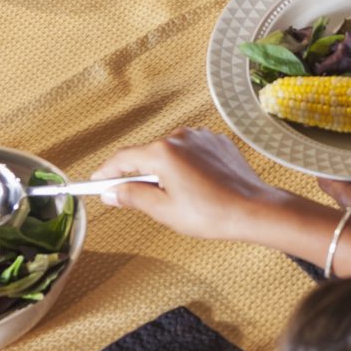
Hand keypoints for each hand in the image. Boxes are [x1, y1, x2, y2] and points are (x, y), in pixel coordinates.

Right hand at [96, 131, 296, 244]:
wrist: (253, 209)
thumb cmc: (211, 213)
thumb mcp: (164, 210)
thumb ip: (133, 197)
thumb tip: (112, 192)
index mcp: (163, 152)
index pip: (123, 158)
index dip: (107, 171)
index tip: (96, 181)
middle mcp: (180, 137)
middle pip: (148, 155)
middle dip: (141, 175)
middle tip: (138, 199)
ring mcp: (201, 136)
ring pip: (171, 153)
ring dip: (167, 171)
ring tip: (179, 198)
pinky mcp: (218, 141)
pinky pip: (192, 152)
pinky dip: (187, 166)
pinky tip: (197, 187)